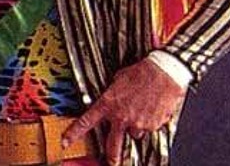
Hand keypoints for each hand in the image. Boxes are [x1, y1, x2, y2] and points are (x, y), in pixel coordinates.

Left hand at [62, 59, 185, 164]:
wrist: (164, 73)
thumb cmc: (141, 72)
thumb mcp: (119, 79)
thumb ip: (112, 94)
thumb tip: (112, 99)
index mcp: (108, 103)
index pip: (86, 122)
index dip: (74, 133)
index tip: (65, 142)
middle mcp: (121, 116)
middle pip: (112, 146)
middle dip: (112, 156)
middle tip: (111, 161)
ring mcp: (137, 123)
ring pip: (134, 133)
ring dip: (135, 126)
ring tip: (141, 109)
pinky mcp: (152, 126)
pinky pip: (148, 128)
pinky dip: (149, 120)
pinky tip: (152, 107)